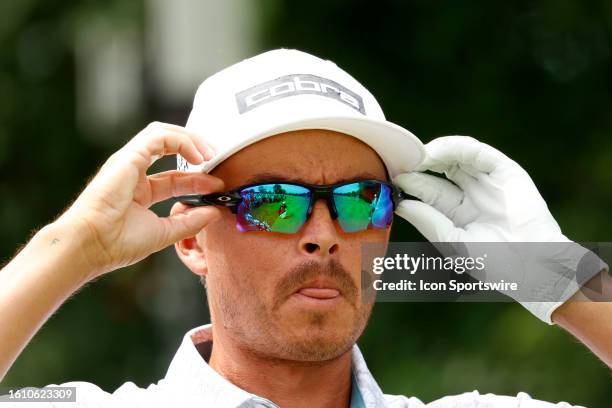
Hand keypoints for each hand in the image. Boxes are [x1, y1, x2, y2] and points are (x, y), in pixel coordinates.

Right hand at [57, 122, 223, 278]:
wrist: (92, 245)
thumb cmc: (118, 243)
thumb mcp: (165, 232)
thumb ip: (190, 222)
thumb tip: (214, 212)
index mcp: (140, 191)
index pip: (176, 178)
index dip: (199, 180)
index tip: (218, 187)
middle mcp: (134, 173)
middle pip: (170, 150)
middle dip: (197, 150)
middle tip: (219, 160)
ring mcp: (130, 162)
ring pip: (163, 134)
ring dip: (191, 139)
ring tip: (210, 153)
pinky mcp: (129, 156)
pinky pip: (159, 136)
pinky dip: (182, 140)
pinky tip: (198, 155)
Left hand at [393, 136, 605, 322]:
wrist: (532, 266)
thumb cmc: (494, 263)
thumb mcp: (453, 241)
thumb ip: (429, 221)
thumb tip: (401, 205)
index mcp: (459, 212)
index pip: (430, 191)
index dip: (411, 183)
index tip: (390, 179)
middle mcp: (472, 194)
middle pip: (441, 170)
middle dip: (420, 165)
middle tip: (399, 162)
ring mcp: (489, 181)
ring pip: (457, 157)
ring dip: (434, 153)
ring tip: (415, 157)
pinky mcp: (506, 172)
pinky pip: (479, 154)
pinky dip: (456, 148)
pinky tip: (435, 153)